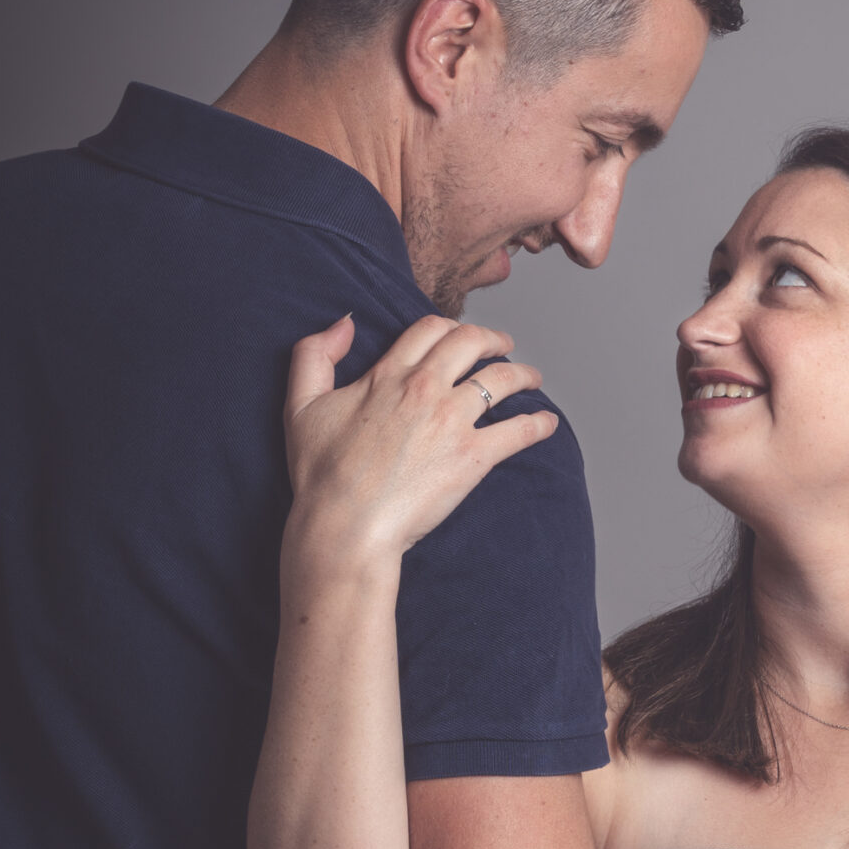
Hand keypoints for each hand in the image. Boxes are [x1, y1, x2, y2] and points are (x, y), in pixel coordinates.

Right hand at [281, 314, 558, 566]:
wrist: (346, 525)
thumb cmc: (321, 474)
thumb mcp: (300, 405)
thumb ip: (314, 355)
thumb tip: (344, 322)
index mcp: (388, 375)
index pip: (430, 330)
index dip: (449, 326)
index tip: (459, 335)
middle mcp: (425, 389)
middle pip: (471, 342)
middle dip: (492, 338)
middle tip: (503, 345)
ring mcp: (452, 421)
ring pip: (502, 379)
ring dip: (523, 374)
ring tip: (533, 379)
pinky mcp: (474, 457)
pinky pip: (519, 430)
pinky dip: (538, 423)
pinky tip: (548, 423)